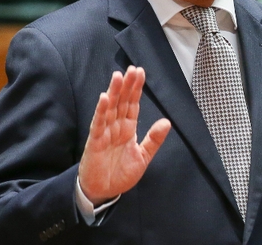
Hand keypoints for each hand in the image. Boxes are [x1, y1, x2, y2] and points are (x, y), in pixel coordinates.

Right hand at [78, 66, 170, 204]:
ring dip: (114, 92)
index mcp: (128, 128)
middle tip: (132, 69)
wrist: (104, 192)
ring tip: (118, 76)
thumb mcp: (143, 156)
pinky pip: (98, 124)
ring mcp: (105, 132)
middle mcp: (116, 126)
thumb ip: (153, 139)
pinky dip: (101, 111)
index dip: (136, 89)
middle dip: (127, 85)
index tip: (140, 72)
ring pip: (110, 108)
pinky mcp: (95, 142)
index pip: (132, 104)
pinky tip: (104, 98)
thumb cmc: (121, 174)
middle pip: (122, 101)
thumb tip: (166, 122)